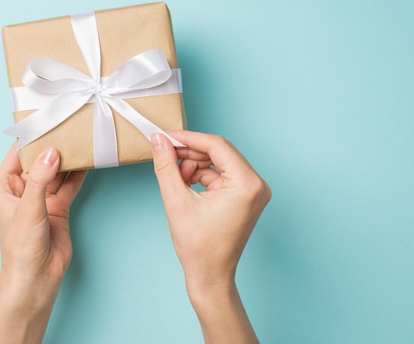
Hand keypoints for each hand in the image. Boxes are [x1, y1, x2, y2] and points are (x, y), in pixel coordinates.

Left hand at [0, 143, 86, 343]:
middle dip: (52, 144)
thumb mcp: (29, 208)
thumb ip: (40, 178)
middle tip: (67, 124)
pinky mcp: (58, 207)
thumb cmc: (20, 247)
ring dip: (67, 158)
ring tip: (80, 138)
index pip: (17, 154)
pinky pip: (68, 185)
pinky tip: (87, 159)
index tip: (46, 118)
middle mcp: (22, 189)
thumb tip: (52, 151)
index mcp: (4, 187)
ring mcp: (41, 198)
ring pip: (56, 171)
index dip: (30, 136)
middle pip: (38, 160)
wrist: (36, 278)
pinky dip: (77, 173)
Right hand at [152, 131, 270, 342]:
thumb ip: (166, 166)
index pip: (217, 145)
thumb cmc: (199, 247)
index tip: (166, 137)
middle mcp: (256, 184)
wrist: (210, 276)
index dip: (188, 138)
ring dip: (194, 166)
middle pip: (219, 152)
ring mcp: (252, 191)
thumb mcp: (176, 201)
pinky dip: (201, 177)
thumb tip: (159, 141)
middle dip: (190, 153)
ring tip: (176, 179)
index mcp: (246, 184)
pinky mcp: (245, 196)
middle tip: (165, 155)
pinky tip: (185, 186)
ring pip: (218, 162)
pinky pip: (220, 175)